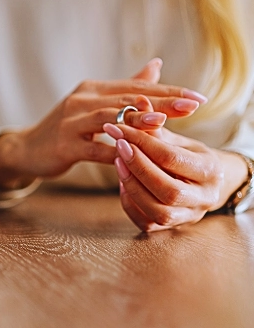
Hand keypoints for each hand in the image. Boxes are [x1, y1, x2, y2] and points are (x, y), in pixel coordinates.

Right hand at [0, 59, 206, 189]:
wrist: (27, 149)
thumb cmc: (67, 129)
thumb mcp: (94, 104)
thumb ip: (126, 87)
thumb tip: (157, 64)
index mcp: (93, 89)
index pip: (136, 87)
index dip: (168, 91)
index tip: (198, 98)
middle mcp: (81, 100)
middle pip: (127, 99)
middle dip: (161, 102)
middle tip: (192, 106)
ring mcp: (70, 122)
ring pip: (108, 119)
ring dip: (135, 121)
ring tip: (162, 122)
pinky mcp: (63, 145)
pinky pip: (92, 148)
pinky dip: (113, 151)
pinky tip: (133, 156)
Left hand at [102, 122, 246, 230]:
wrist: (203, 182)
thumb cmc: (187, 155)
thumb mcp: (176, 139)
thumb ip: (155, 126)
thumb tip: (137, 100)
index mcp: (210, 170)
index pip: (172, 158)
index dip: (142, 142)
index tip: (119, 128)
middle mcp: (204, 197)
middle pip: (168, 190)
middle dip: (138, 167)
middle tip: (117, 146)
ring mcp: (189, 216)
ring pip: (159, 211)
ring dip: (133, 186)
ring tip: (118, 164)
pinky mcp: (171, 227)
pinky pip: (147, 223)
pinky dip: (131, 204)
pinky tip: (123, 184)